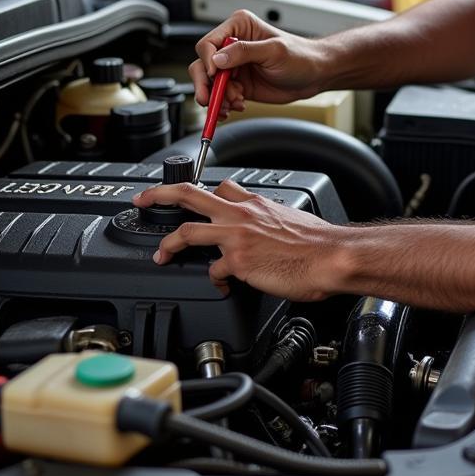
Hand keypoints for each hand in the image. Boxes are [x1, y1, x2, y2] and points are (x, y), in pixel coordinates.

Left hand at [134, 179, 345, 300]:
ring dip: (167, 243)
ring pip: (186, 230)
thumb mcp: (292, 218)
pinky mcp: (237, 261)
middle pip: (188, 194)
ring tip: (160, 254)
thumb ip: (270, 221)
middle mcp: (241, 214)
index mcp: (255, 203)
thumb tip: (267, 233)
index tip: (188, 197)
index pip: (221, 188)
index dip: (201, 192)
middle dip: (159, 194)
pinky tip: (219, 288)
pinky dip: (212, 281)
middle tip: (143, 199)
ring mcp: (236, 236)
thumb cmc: (319, 243)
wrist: (331, 256)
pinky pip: (211, 271)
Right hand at [189, 9, 324, 115]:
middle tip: (210, 100)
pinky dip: (223, 105)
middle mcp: (232, 46)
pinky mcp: (237, 84)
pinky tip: (236, 106)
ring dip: (217, 97)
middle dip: (206, 84)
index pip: (209, 43)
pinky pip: (219, 96)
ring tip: (235, 103)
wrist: (314, 76)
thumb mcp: (274, 51)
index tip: (215, 75)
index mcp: (239, 27)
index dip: (208, 60)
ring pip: (209, 83)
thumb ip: (244, 52)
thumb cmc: (301, 56)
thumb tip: (217, 58)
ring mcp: (233, 67)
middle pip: (203, 64)